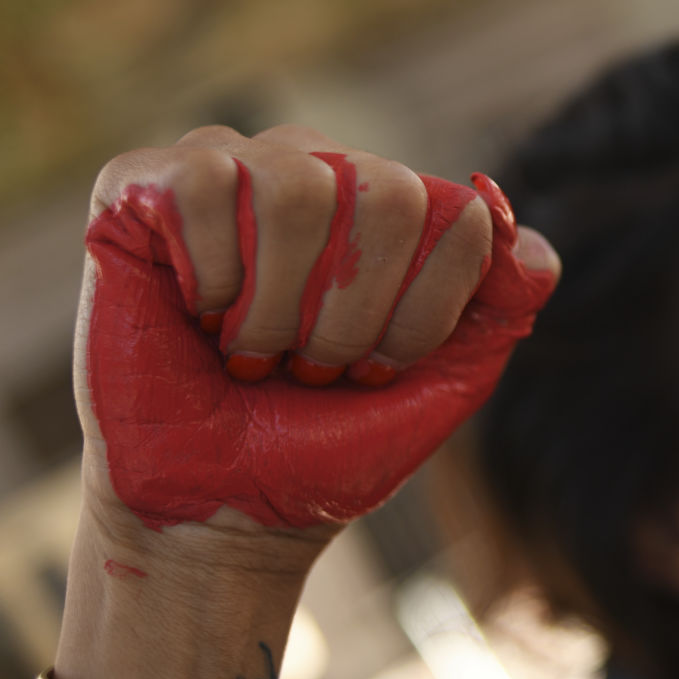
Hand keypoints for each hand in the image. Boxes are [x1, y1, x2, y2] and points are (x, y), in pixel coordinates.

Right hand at [77, 124, 557, 532]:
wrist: (226, 506)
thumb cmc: (330, 444)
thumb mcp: (440, 384)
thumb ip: (498, 308)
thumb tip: (532, 245)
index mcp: (395, 214)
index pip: (458, 215)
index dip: (422, 314)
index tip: (375, 373)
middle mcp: (324, 174)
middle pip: (386, 191)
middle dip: (354, 316)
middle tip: (312, 368)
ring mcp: (238, 171)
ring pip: (298, 184)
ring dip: (279, 307)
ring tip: (253, 352)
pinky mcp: (146, 185)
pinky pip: (207, 183)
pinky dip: (212, 278)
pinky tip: (199, 314)